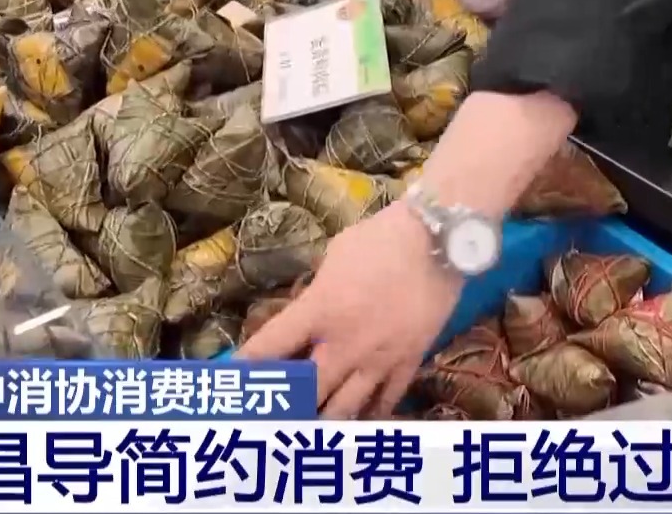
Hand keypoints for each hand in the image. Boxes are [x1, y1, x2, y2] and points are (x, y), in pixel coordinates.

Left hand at [236, 202, 463, 418]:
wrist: (439, 239)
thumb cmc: (381, 239)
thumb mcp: (334, 258)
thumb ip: (316, 292)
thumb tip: (307, 310)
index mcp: (319, 310)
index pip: (268, 347)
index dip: (245, 368)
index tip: (232, 380)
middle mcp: (344, 343)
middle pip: (305, 392)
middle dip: (285, 406)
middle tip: (270, 416)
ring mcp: (378, 358)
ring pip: (344, 409)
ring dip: (323, 421)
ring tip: (310, 432)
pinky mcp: (408, 362)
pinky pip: (385, 401)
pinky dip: (368, 414)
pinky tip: (357, 421)